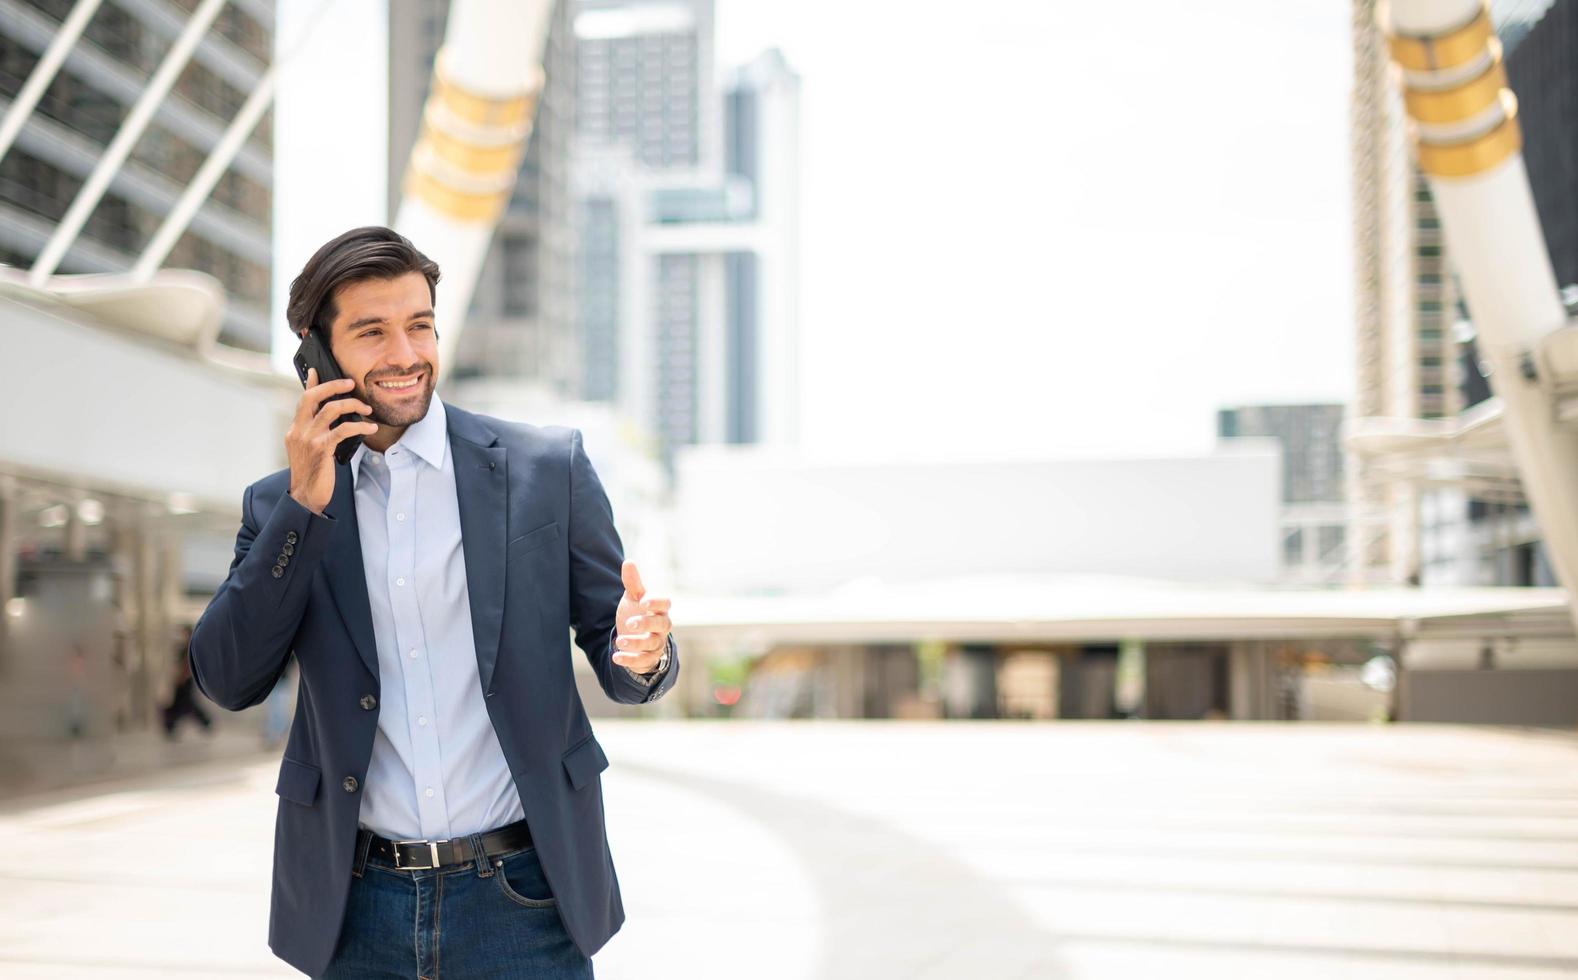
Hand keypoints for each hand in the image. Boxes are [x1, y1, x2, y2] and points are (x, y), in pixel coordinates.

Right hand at [285, 367, 377, 514]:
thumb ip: (315, 431)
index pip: (303, 399)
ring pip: (331, 409)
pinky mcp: (321, 449)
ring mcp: (308, 439)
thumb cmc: (313, 473)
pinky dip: (360, 426)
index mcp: (295, 429)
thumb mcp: (309, 449)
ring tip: (367, 409)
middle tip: (350, 383)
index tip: (316, 370)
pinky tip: (371, 428)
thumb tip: (329, 416)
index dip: (311, 384)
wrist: (306, 497)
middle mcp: (298, 430)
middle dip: (333, 386)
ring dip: (352, 405)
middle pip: (313, 397)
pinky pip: (343, 430)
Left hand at [612, 560, 671, 674]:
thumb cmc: (637, 613)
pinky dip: (630, 659)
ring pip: (652, 644)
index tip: (643, 601)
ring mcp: (656, 644)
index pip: (665, 604)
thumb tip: (628, 562)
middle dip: (646, 624)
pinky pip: (643, 661)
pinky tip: (616, 657)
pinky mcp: (648, 659)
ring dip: (636, 643)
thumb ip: (633, 583)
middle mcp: (661, 627)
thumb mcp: (633, 598)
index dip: (656, 602)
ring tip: (619, 641)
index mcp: (659, 610)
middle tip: (629, 623)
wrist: (636, 637)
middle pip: (661, 625)